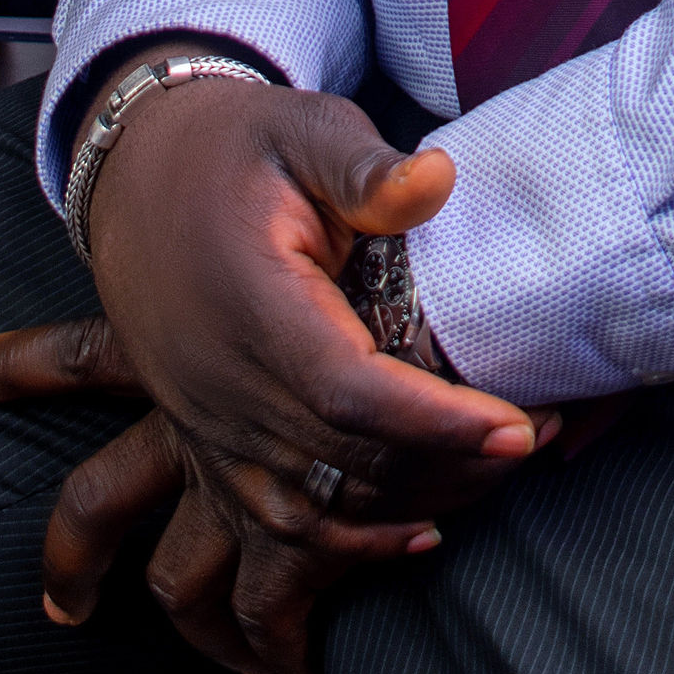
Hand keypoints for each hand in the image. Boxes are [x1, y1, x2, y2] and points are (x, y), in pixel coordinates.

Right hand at [0, 78, 551, 673]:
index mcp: (250, 303)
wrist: (136, 173)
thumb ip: (365, 168)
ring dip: (407, 507)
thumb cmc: (234, 146)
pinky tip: (415, 533)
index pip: (349, 391)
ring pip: (312, 509)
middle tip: (537, 440)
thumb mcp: (301, 129)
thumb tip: (438, 180)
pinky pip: (275, 521)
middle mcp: (220, 382)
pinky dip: (348, 544)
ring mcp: (206, 423)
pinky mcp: (205, 443)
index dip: (438, 420)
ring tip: (492, 479)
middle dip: (450, 465)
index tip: (518, 424)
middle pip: (342, 462)